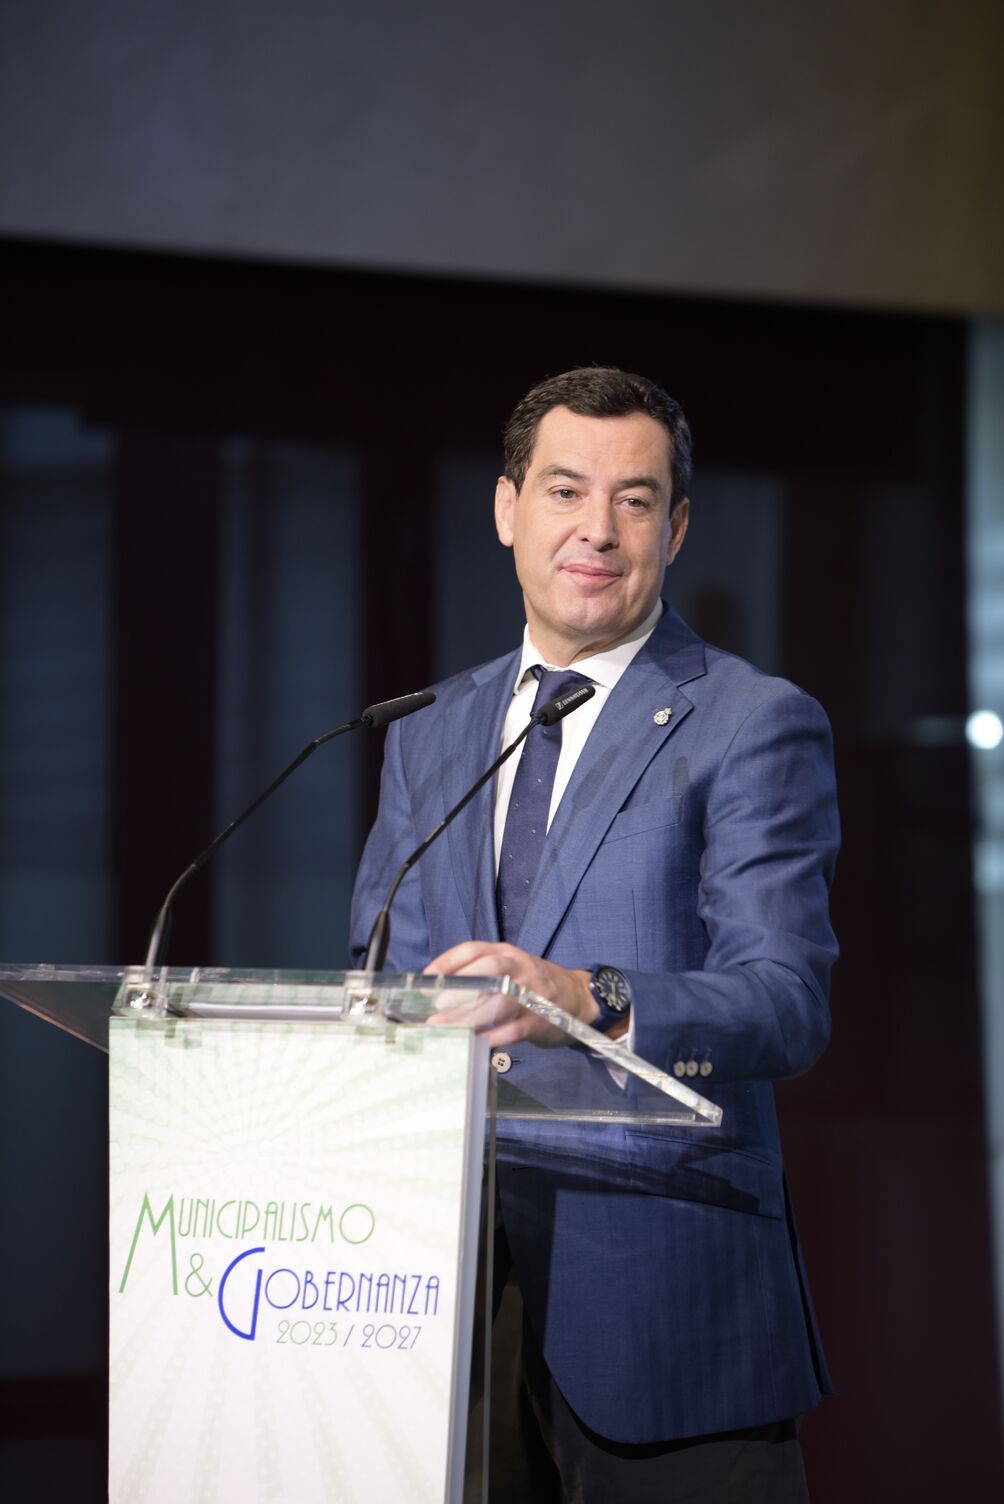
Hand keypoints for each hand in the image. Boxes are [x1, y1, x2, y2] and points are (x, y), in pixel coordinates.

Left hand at [422, 940, 598, 1047]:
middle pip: (488, 970)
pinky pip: (516, 1028)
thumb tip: (439, 991)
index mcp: (506, 953)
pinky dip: (495, 1036)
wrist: (578, 997)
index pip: (472, 949)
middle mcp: (519, 968)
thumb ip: (481, 974)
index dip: (446, 963)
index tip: (425, 980)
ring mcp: (533, 993)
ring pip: (500, 1001)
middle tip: (437, 1006)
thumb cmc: (532, 984)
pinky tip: (477, 1042)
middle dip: (460, 988)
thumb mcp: (510, 969)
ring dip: (471, 1016)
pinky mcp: (542, 1019)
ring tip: (447, 1029)